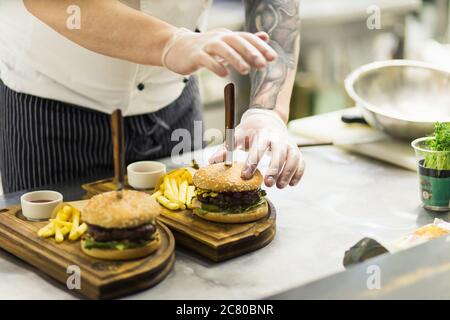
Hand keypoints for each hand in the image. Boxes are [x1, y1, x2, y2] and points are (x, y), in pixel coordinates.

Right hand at [162, 28, 276, 76]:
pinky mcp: (195, 56)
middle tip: (262, 64)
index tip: (273, 58)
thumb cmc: (207, 48)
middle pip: (236, 42)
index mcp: (228, 36)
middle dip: (250, 52)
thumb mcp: (227, 43)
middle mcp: (218, 38)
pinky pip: (206, 59)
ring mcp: (206, 46)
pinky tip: (224, 74)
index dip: (261, 47)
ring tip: (246, 70)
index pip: (247, 38)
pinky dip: (215, 66)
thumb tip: (266, 36)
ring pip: (222, 49)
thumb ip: (246, 41)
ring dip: (235, 59)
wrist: (178, 48)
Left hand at [209, 111, 305, 187]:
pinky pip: (301, 162)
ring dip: (288, 172)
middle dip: (275, 169)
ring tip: (279, 186)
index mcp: (262, 133)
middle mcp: (278, 137)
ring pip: (294, 157)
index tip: (245, 176)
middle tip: (268, 184)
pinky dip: (299, 173)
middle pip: (280, 152)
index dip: (252, 162)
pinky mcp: (296, 150)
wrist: (268, 119)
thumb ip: (226, 148)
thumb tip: (211, 162)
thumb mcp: (237, 135)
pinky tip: (291, 184)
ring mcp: (289, 144)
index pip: (258, 148)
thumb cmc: (250, 130)